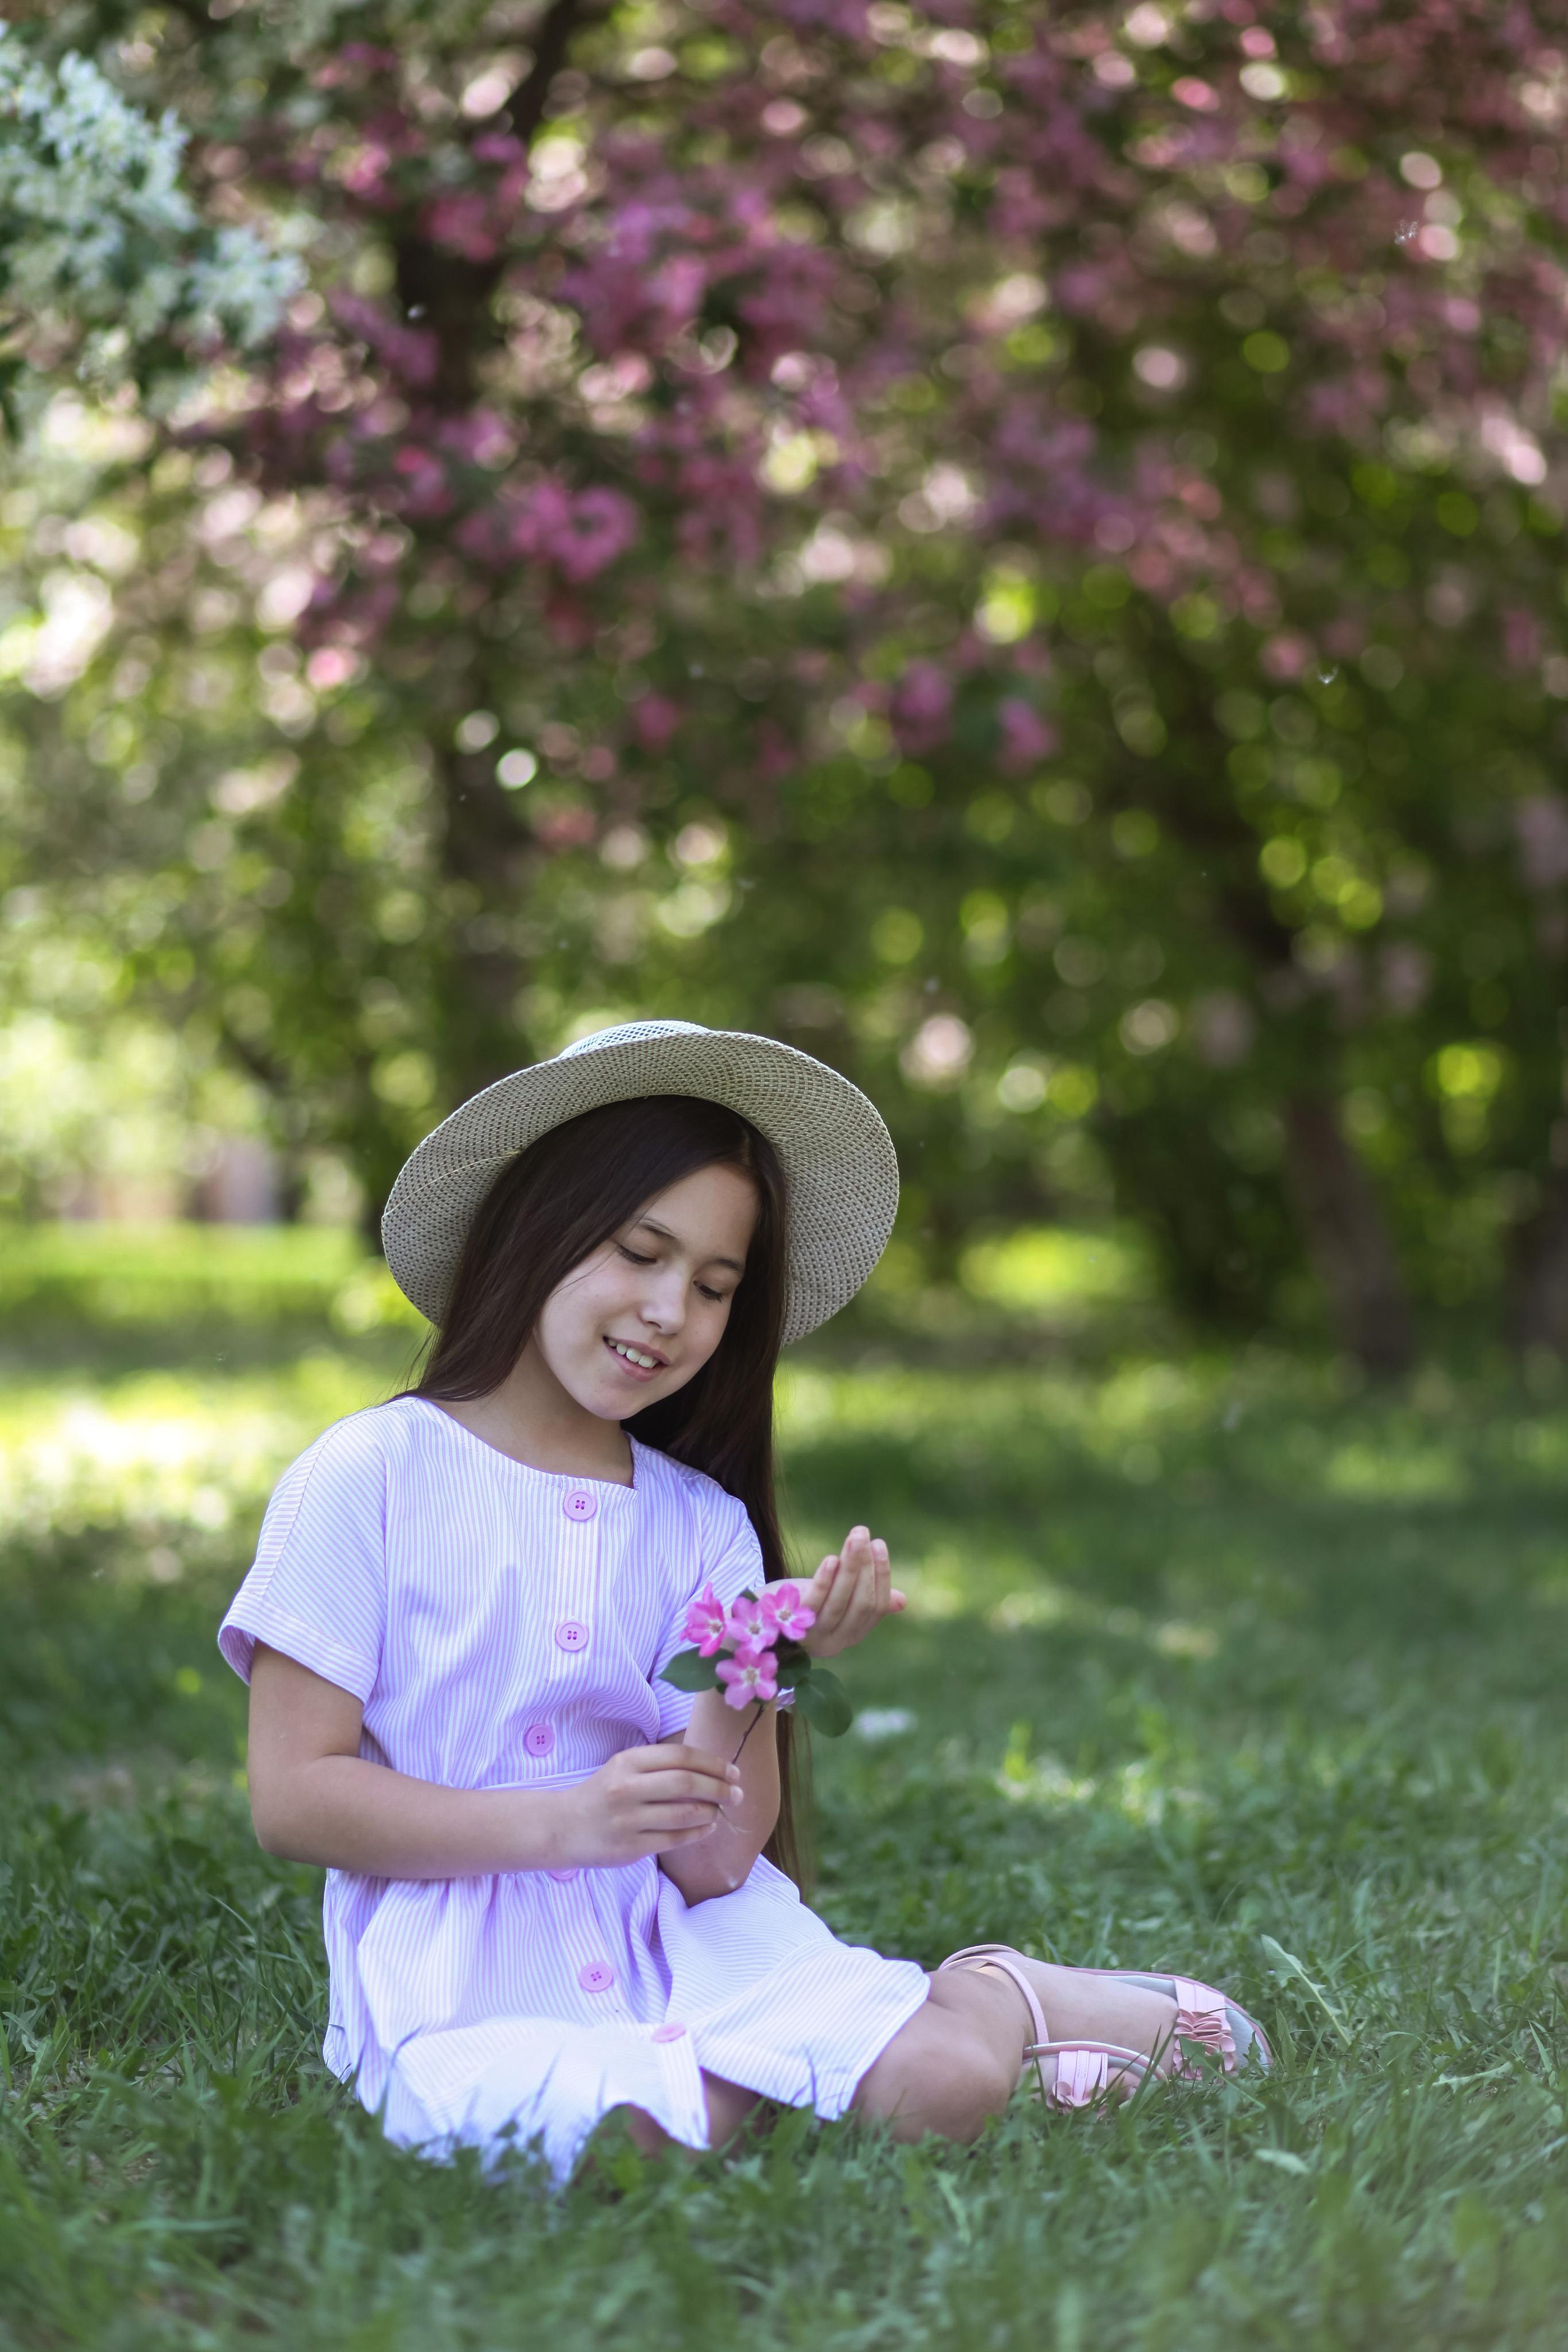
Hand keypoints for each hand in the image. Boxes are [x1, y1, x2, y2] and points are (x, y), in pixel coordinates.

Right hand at [559, 1741, 742, 1866]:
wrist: (563, 1828)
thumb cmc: (602, 1794)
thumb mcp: (623, 1768)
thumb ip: (660, 1766)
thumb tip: (711, 1768)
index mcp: (628, 1762)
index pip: (681, 1756)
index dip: (713, 1763)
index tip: (733, 1771)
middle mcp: (627, 1788)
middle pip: (686, 1783)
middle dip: (719, 1788)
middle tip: (737, 1794)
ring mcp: (628, 1820)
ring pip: (684, 1813)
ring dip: (711, 1812)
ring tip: (721, 1811)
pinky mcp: (630, 1848)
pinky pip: (674, 1839)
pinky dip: (697, 1833)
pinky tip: (707, 1828)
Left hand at [797, 1525, 905, 1659]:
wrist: (755, 1618)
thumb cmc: (801, 1603)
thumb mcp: (836, 1600)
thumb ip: (864, 1600)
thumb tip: (902, 1600)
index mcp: (852, 1634)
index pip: (876, 1607)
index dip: (881, 1575)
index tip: (879, 1545)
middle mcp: (836, 1641)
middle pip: (860, 1604)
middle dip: (865, 1566)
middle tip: (863, 1534)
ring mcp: (813, 1635)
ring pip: (840, 1602)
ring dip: (850, 1567)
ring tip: (854, 1537)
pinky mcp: (791, 1625)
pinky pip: (813, 1604)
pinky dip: (824, 1581)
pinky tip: (831, 1559)